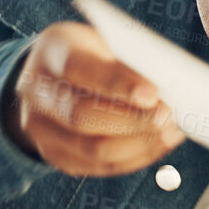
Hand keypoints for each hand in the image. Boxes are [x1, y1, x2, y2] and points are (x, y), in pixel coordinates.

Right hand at [3, 21, 182, 176]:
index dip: (117, 84)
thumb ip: (127, 63)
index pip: (79, 69)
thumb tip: (167, 91)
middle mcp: (38, 93)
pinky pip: (96, 166)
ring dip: (138, 144)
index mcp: (51, 53)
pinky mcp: (54, 155)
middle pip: (82, 116)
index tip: (152, 94)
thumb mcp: (103, 42)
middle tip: (168, 117)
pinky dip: (133, 158)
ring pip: (91, 149)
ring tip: (170, 133)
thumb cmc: (88, 56)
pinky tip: (157, 145)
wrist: (47, 76)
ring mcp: (41, 129)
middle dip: (132, 120)